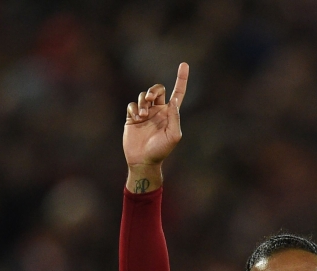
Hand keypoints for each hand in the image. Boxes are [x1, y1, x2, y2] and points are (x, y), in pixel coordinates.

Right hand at [123, 62, 188, 192]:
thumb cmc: (161, 150)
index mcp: (171, 114)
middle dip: (154, 91)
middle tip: (151, 100)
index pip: (178, 93)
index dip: (181, 79)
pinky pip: (132, 105)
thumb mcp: (173, 135)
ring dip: (143, 103)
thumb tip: (173, 102)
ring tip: (143, 116)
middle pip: (157, 89)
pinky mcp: (132, 117)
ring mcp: (145, 113)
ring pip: (143, 96)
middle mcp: (159, 111)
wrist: (143, 160)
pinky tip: (136, 119)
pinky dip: (134, 109)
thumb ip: (174, 118)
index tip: (184, 64)